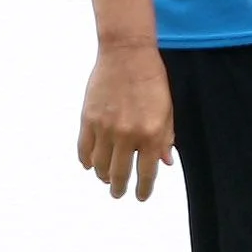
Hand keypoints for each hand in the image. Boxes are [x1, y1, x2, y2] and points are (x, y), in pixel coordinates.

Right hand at [79, 41, 175, 201]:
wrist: (127, 54)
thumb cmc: (152, 80)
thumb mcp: (167, 109)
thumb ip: (165, 138)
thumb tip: (165, 163)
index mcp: (150, 133)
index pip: (147, 171)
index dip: (144, 188)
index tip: (141, 197)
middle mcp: (126, 134)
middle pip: (119, 173)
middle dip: (119, 188)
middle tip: (119, 194)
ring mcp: (104, 128)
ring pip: (99, 165)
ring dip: (103, 176)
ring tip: (106, 179)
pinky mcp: (87, 120)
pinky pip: (84, 149)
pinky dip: (86, 161)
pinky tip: (90, 166)